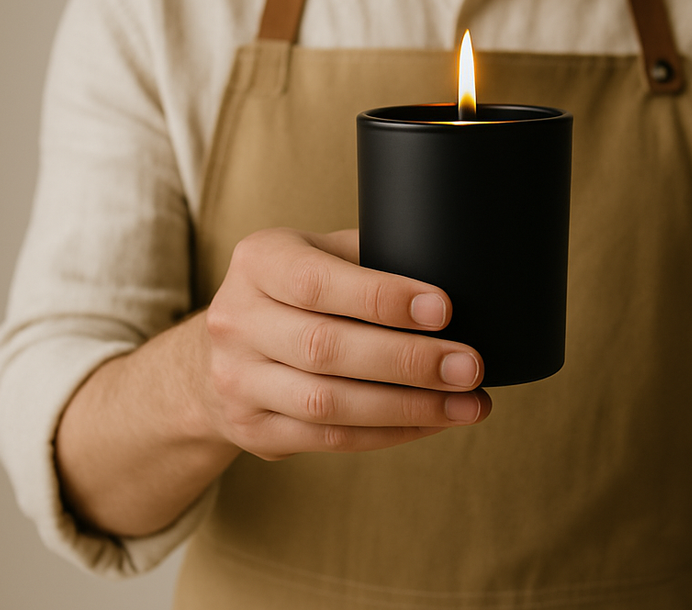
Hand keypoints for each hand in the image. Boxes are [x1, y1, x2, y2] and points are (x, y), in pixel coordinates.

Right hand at [202, 227, 491, 458]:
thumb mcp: (317, 252)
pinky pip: (330, 440)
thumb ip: (368, 257)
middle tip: (469, 365)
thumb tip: (452, 271)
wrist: (222, 351)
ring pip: (329, 403)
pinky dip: (390, 432)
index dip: (382, 298)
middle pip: (326, 348)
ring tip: (467, 404)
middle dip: (408, 360)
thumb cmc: (293, 290)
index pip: (317, 282)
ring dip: (408, 407)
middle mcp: (238, 320)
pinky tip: (433, 421)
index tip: (443, 309)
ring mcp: (239, 381)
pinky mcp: (254, 430)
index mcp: (259, 262)